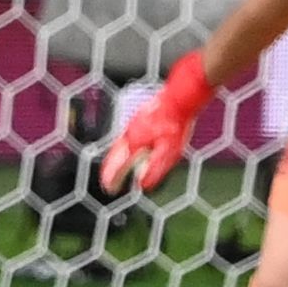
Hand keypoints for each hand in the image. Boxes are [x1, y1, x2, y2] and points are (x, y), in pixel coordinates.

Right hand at [100, 52, 213, 194]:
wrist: (180, 97)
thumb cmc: (175, 123)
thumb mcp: (168, 151)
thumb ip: (154, 168)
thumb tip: (142, 185)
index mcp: (134, 142)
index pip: (118, 165)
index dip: (114, 179)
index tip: (110, 190)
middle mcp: (130, 133)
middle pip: (115, 155)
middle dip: (110, 169)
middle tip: (107, 181)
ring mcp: (134, 124)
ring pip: (120, 144)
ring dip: (115, 158)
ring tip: (114, 167)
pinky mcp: (141, 118)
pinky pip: (127, 136)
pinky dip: (123, 147)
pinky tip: (130, 146)